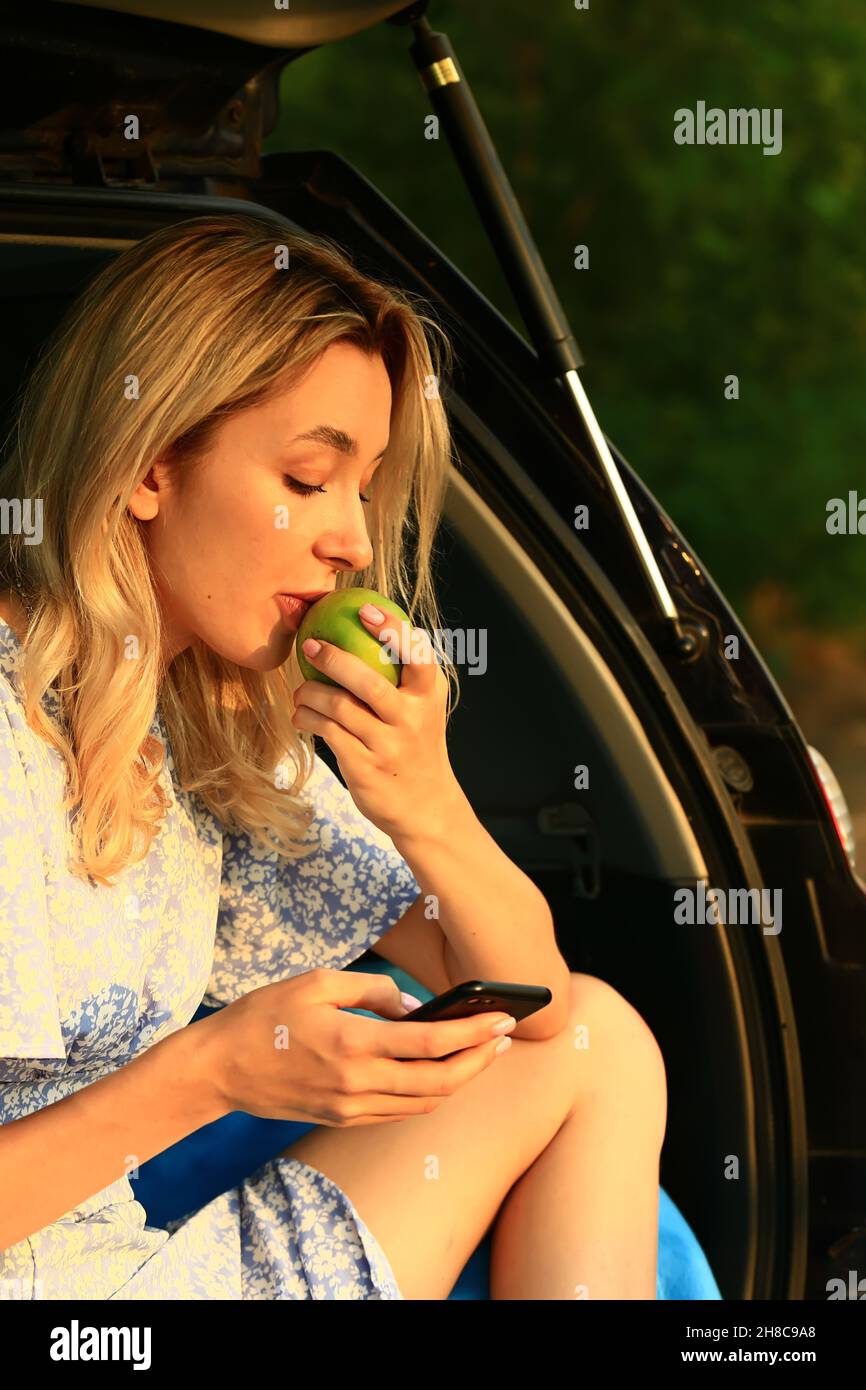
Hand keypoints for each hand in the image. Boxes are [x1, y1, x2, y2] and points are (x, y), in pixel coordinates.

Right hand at [192, 969, 516, 1126]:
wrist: (219, 1069)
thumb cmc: (264, 1017)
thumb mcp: (317, 983)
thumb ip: (371, 989)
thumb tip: (413, 1006)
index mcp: (354, 1044)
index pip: (432, 1044)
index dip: (475, 1033)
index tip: (503, 1020)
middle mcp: (358, 1084)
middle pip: (439, 1082)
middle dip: (479, 1061)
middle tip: (503, 1037)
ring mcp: (351, 1108)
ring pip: (424, 1103)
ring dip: (459, 1080)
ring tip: (480, 1052)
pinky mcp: (343, 1118)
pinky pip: (400, 1112)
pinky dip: (428, 1094)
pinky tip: (439, 1072)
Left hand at [290, 606, 461, 839]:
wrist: (426, 808)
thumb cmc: (415, 746)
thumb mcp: (422, 710)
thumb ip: (403, 676)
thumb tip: (362, 625)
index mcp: (429, 696)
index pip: (417, 655)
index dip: (391, 630)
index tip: (364, 610)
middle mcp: (412, 719)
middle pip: (368, 682)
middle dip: (334, 659)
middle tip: (311, 645)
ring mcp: (388, 745)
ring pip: (339, 707)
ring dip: (310, 693)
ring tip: (300, 690)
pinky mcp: (364, 767)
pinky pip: (327, 732)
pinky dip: (308, 718)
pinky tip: (301, 714)